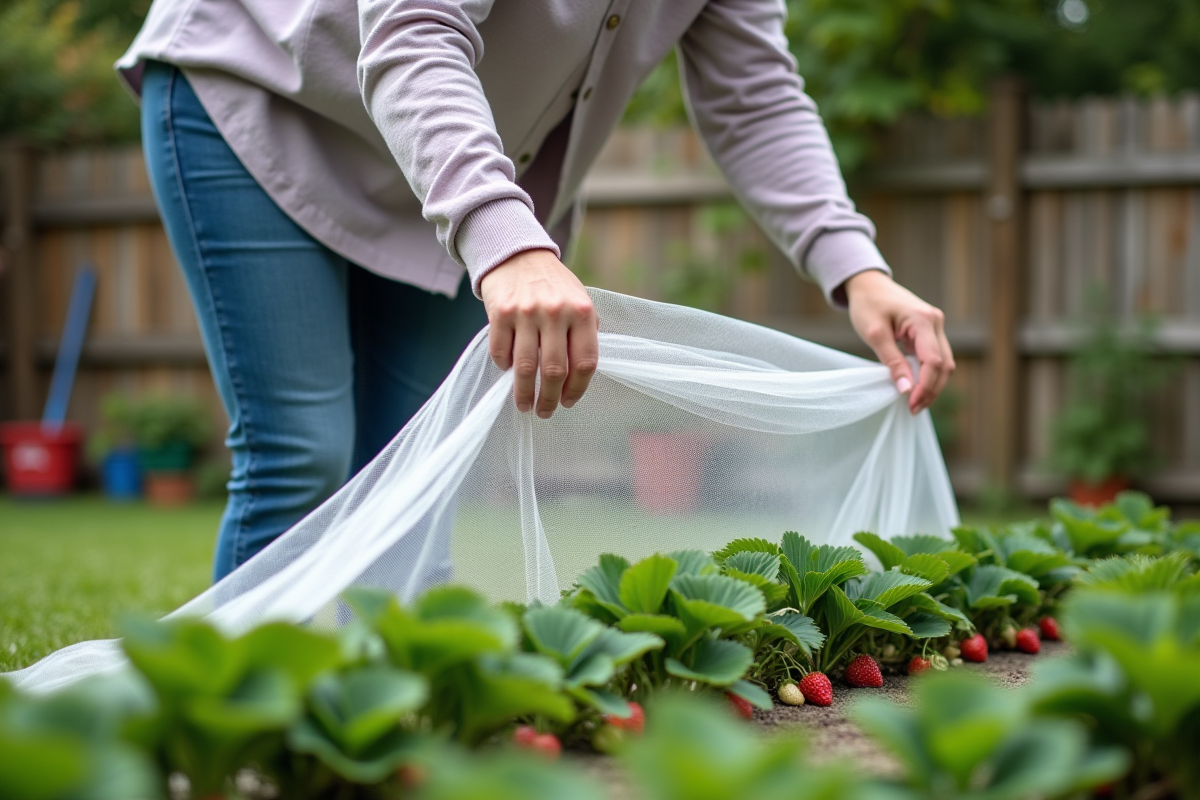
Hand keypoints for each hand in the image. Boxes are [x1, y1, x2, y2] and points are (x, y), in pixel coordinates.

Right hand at [480, 249, 598, 417]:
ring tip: (524, 405)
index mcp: (581, 312)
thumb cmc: (553, 285)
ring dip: (524, 393)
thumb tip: (580, 376)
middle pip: (554, 371)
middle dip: (549, 399)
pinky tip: (508, 371)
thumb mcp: (580, 301)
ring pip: (525, 368)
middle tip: (545, 411)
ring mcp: (525, 313)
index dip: (577, 389)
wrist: (518, 255)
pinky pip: (501, 353)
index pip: (585, 363)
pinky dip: (504, 368)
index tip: (568, 402)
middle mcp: (555, 312)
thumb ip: (584, 333)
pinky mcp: (499, 313)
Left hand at [844, 270, 954, 414]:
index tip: (910, 404)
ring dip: (932, 385)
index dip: (925, 387)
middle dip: (931, 390)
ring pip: (944, 363)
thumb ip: (892, 361)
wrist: (868, 284)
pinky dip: (928, 374)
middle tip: (912, 409)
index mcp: (924, 320)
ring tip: (915, 403)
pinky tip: (915, 388)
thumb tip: (905, 390)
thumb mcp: (874, 334)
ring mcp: (935, 326)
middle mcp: (936, 322)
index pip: (933, 361)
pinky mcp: (930, 332)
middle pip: (944, 365)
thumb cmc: (868, 304)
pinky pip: (935, 357)